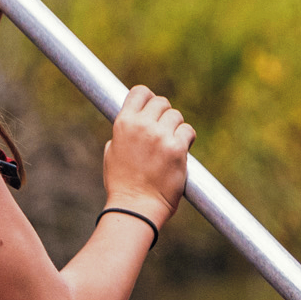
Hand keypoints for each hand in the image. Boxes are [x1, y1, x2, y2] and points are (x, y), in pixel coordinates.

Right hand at [101, 84, 192, 223]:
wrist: (135, 207)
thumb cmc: (122, 184)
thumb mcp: (112, 152)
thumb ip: (123, 133)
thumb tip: (132, 120)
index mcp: (123, 123)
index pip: (140, 92)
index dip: (148, 98)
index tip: (151, 107)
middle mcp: (142, 126)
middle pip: (161, 102)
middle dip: (164, 114)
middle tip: (163, 130)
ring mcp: (160, 136)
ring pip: (176, 116)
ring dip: (176, 128)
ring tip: (170, 144)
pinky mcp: (177, 148)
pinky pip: (188, 131)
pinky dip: (186, 139)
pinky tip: (181, 150)